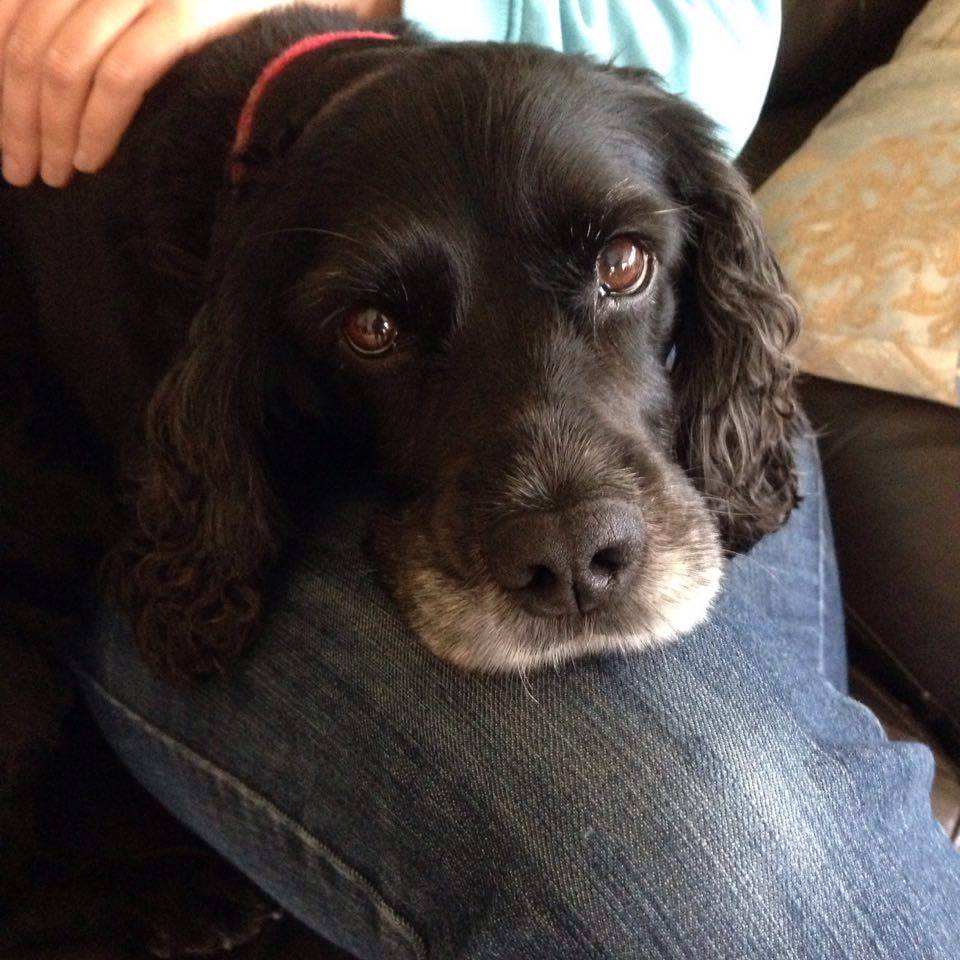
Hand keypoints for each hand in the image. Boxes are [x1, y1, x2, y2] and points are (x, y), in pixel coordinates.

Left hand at [0, 0, 399, 187]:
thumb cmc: (227, 12)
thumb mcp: (153, 15)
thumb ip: (95, 28)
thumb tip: (32, 85)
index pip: (10, 17)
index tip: (4, 136)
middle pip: (31, 47)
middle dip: (15, 117)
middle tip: (20, 171)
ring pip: (65, 63)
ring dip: (49, 130)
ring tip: (53, 175)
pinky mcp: (190, 9)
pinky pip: (124, 73)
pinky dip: (97, 122)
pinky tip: (91, 160)